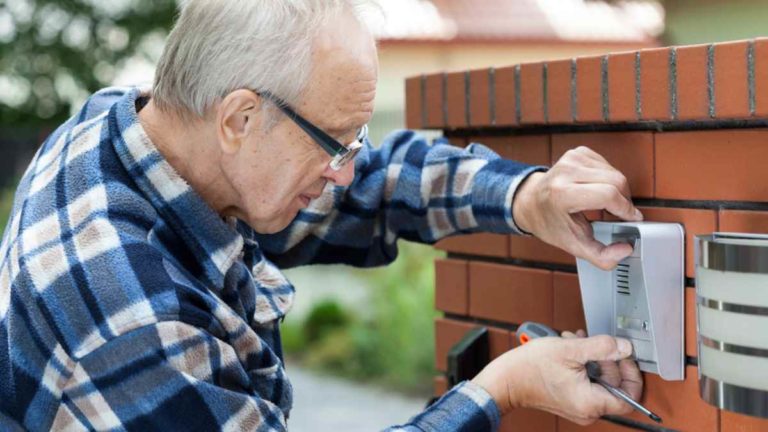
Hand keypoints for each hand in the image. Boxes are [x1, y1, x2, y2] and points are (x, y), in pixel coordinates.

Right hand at [471, 333, 642, 424]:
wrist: (506, 379)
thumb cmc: (531, 368)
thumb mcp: (570, 349)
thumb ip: (602, 347)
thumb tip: (625, 347)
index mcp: (592, 403)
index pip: (631, 396)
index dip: (631, 373)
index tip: (624, 356)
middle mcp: (587, 410)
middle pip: (614, 385)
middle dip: (606, 359)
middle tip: (594, 344)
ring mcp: (578, 406)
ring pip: (599, 381)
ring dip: (591, 358)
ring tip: (576, 343)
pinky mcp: (570, 400)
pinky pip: (586, 383)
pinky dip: (582, 366)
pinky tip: (570, 350)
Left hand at [512, 146, 642, 269]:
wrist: (531, 203)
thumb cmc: (550, 224)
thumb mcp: (574, 246)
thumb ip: (601, 256)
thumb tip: (626, 249)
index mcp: (561, 194)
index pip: (607, 194)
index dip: (625, 208)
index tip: (633, 219)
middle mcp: (565, 172)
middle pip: (616, 181)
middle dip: (624, 200)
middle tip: (621, 214)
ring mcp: (571, 159)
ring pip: (614, 172)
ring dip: (618, 190)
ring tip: (608, 204)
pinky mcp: (577, 152)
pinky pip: (607, 165)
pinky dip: (609, 179)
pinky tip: (598, 189)